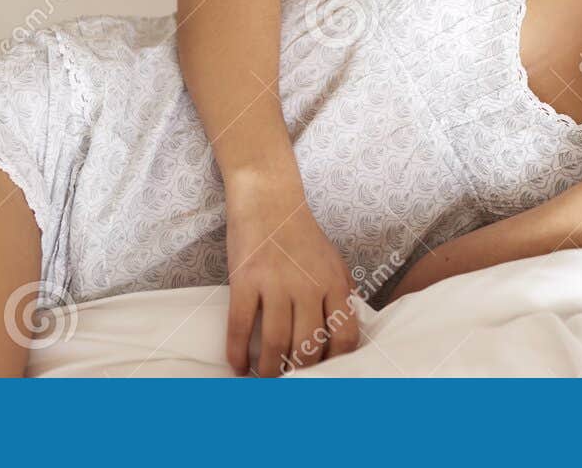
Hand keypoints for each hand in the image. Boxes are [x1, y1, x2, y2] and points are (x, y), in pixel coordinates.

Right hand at [223, 182, 361, 376]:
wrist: (269, 198)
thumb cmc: (301, 234)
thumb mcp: (333, 261)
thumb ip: (340, 296)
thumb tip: (345, 338)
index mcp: (335, 283)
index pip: (344, 336)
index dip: (335, 364)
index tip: (324, 375)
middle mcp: (308, 285)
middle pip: (307, 346)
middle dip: (298, 372)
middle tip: (289, 382)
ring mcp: (275, 283)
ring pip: (273, 343)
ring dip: (267, 369)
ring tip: (263, 378)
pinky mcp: (245, 279)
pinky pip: (240, 327)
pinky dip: (236, 353)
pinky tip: (237, 366)